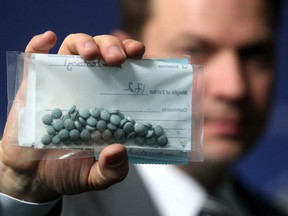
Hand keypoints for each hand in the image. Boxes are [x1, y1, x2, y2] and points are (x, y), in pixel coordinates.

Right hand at [0, 31, 144, 201]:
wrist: (31, 176)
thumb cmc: (67, 170)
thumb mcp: (95, 176)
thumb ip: (111, 170)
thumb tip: (118, 150)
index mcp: (107, 102)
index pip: (125, 70)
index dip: (132, 56)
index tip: (138, 53)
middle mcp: (87, 87)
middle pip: (102, 52)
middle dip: (111, 46)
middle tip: (116, 59)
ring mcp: (61, 83)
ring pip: (73, 48)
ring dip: (84, 43)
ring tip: (90, 54)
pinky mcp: (34, 86)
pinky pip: (35, 58)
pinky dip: (39, 46)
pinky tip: (47, 40)